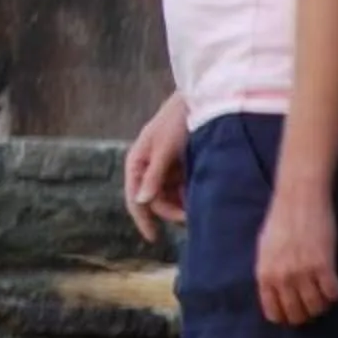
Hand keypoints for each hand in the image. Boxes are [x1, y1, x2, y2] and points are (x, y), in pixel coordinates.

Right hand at [123, 92, 190, 241]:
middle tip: (191, 217)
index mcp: (137, 162)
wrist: (201, 99)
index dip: (143, 220)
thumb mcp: (164, 149)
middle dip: (171, 211)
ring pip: (170, 196)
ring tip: (199, 204)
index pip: (135, 199)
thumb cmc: (177, 120)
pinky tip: (202, 193)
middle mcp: (148, 167)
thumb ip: (153, 176)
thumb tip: (141, 202)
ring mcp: (165, 167)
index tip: (154, 238)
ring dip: (182, 204)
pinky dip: (190, 193)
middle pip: (155, 201)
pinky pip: (182, 188)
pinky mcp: (180, 166)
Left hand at [254, 184, 337, 326]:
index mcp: (265, 275)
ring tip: (323, 294)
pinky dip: (335, 294)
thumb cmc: (281, 220)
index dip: (286, 316)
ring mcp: (303, 273)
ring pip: (316, 307)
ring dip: (322, 305)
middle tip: (312, 305)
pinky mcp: (323, 265)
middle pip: (297, 314)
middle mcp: (282, 277)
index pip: (274, 313)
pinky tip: (334, 285)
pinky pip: (332, 293)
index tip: (295, 311)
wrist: (299, 198)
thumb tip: (275, 293)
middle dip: (306, 314)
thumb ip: (269, 272)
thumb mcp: (265, 249)